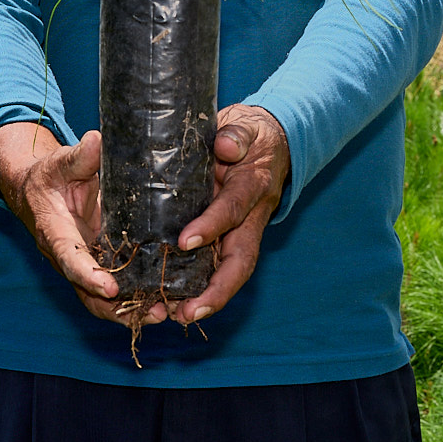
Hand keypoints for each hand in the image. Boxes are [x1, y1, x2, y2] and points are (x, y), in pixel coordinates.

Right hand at [0, 123, 166, 325]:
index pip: (70, 258)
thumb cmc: (50, 176)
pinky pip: (114, 292)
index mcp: (55, 233)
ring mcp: (83, 266)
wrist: (36, 192)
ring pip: (102, 300)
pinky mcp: (98, 266)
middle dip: (119, 307)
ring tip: (165, 314)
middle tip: (155, 312)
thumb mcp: (61, 163)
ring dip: (131, 311)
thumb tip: (96, 140)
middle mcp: (68, 258)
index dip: (89, 276)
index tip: (111, 288)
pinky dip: (134, 302)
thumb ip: (79, 156)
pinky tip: (165, 303)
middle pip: (89, 292)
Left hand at [170, 104, 289, 324]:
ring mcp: (240, 231)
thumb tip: (225, 144)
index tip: (184, 241)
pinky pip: (216, 267)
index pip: (232, 209)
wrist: (267, 141)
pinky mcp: (227, 237)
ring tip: (178, 317)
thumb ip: (235, 133)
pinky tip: (175, 304)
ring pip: (229, 271)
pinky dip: (199, 288)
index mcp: (253, 187)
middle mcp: (250, 217)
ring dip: (208, 298)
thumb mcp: (244, 124)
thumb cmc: (250, 133)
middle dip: (218, 290)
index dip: (211, 226)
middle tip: (189, 311)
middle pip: (240, 261)